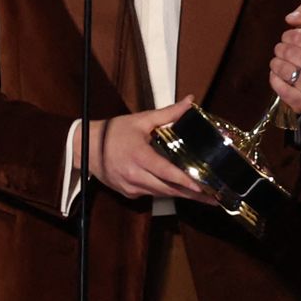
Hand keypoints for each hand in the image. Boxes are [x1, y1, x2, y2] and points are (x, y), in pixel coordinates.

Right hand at [80, 97, 216, 203]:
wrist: (85, 148)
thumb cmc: (114, 132)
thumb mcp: (141, 120)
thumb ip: (168, 113)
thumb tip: (190, 102)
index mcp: (139, 156)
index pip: (166, 172)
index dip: (185, 181)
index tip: (202, 187)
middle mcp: (135, 176)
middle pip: (168, 189)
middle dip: (192, 195)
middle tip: (214, 198)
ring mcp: (131, 187)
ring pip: (161, 194)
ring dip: (182, 195)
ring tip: (204, 197)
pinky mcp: (129, 194)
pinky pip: (151, 194)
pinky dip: (165, 191)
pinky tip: (179, 190)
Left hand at [268, 3, 300, 113]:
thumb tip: (291, 18)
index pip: (300, 36)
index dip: (290, 35)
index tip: (292, 39)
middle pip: (288, 51)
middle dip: (281, 49)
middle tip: (286, 53)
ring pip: (280, 67)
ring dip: (276, 64)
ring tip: (284, 66)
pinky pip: (277, 85)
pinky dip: (274, 79)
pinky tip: (282, 79)